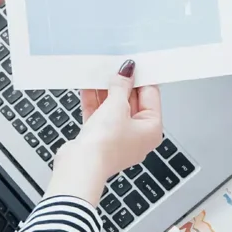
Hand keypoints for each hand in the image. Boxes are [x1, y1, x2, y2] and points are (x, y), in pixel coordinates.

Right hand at [46, 60, 162, 206]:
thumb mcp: (117, 106)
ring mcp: (117, 138)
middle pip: (131, 101)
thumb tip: (126, 72)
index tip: (133, 64)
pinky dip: (94, 102)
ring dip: (105, 91)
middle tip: (114, 67)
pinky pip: (100, 115)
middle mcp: (137, 135)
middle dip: (121, 84)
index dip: (141, 78)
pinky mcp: (99, 139)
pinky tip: (88, 86)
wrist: (79, 167)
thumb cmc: (105, 145)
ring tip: (100, 73)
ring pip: (113, 108)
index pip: (150, 95)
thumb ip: (121, 86)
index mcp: (151, 129)